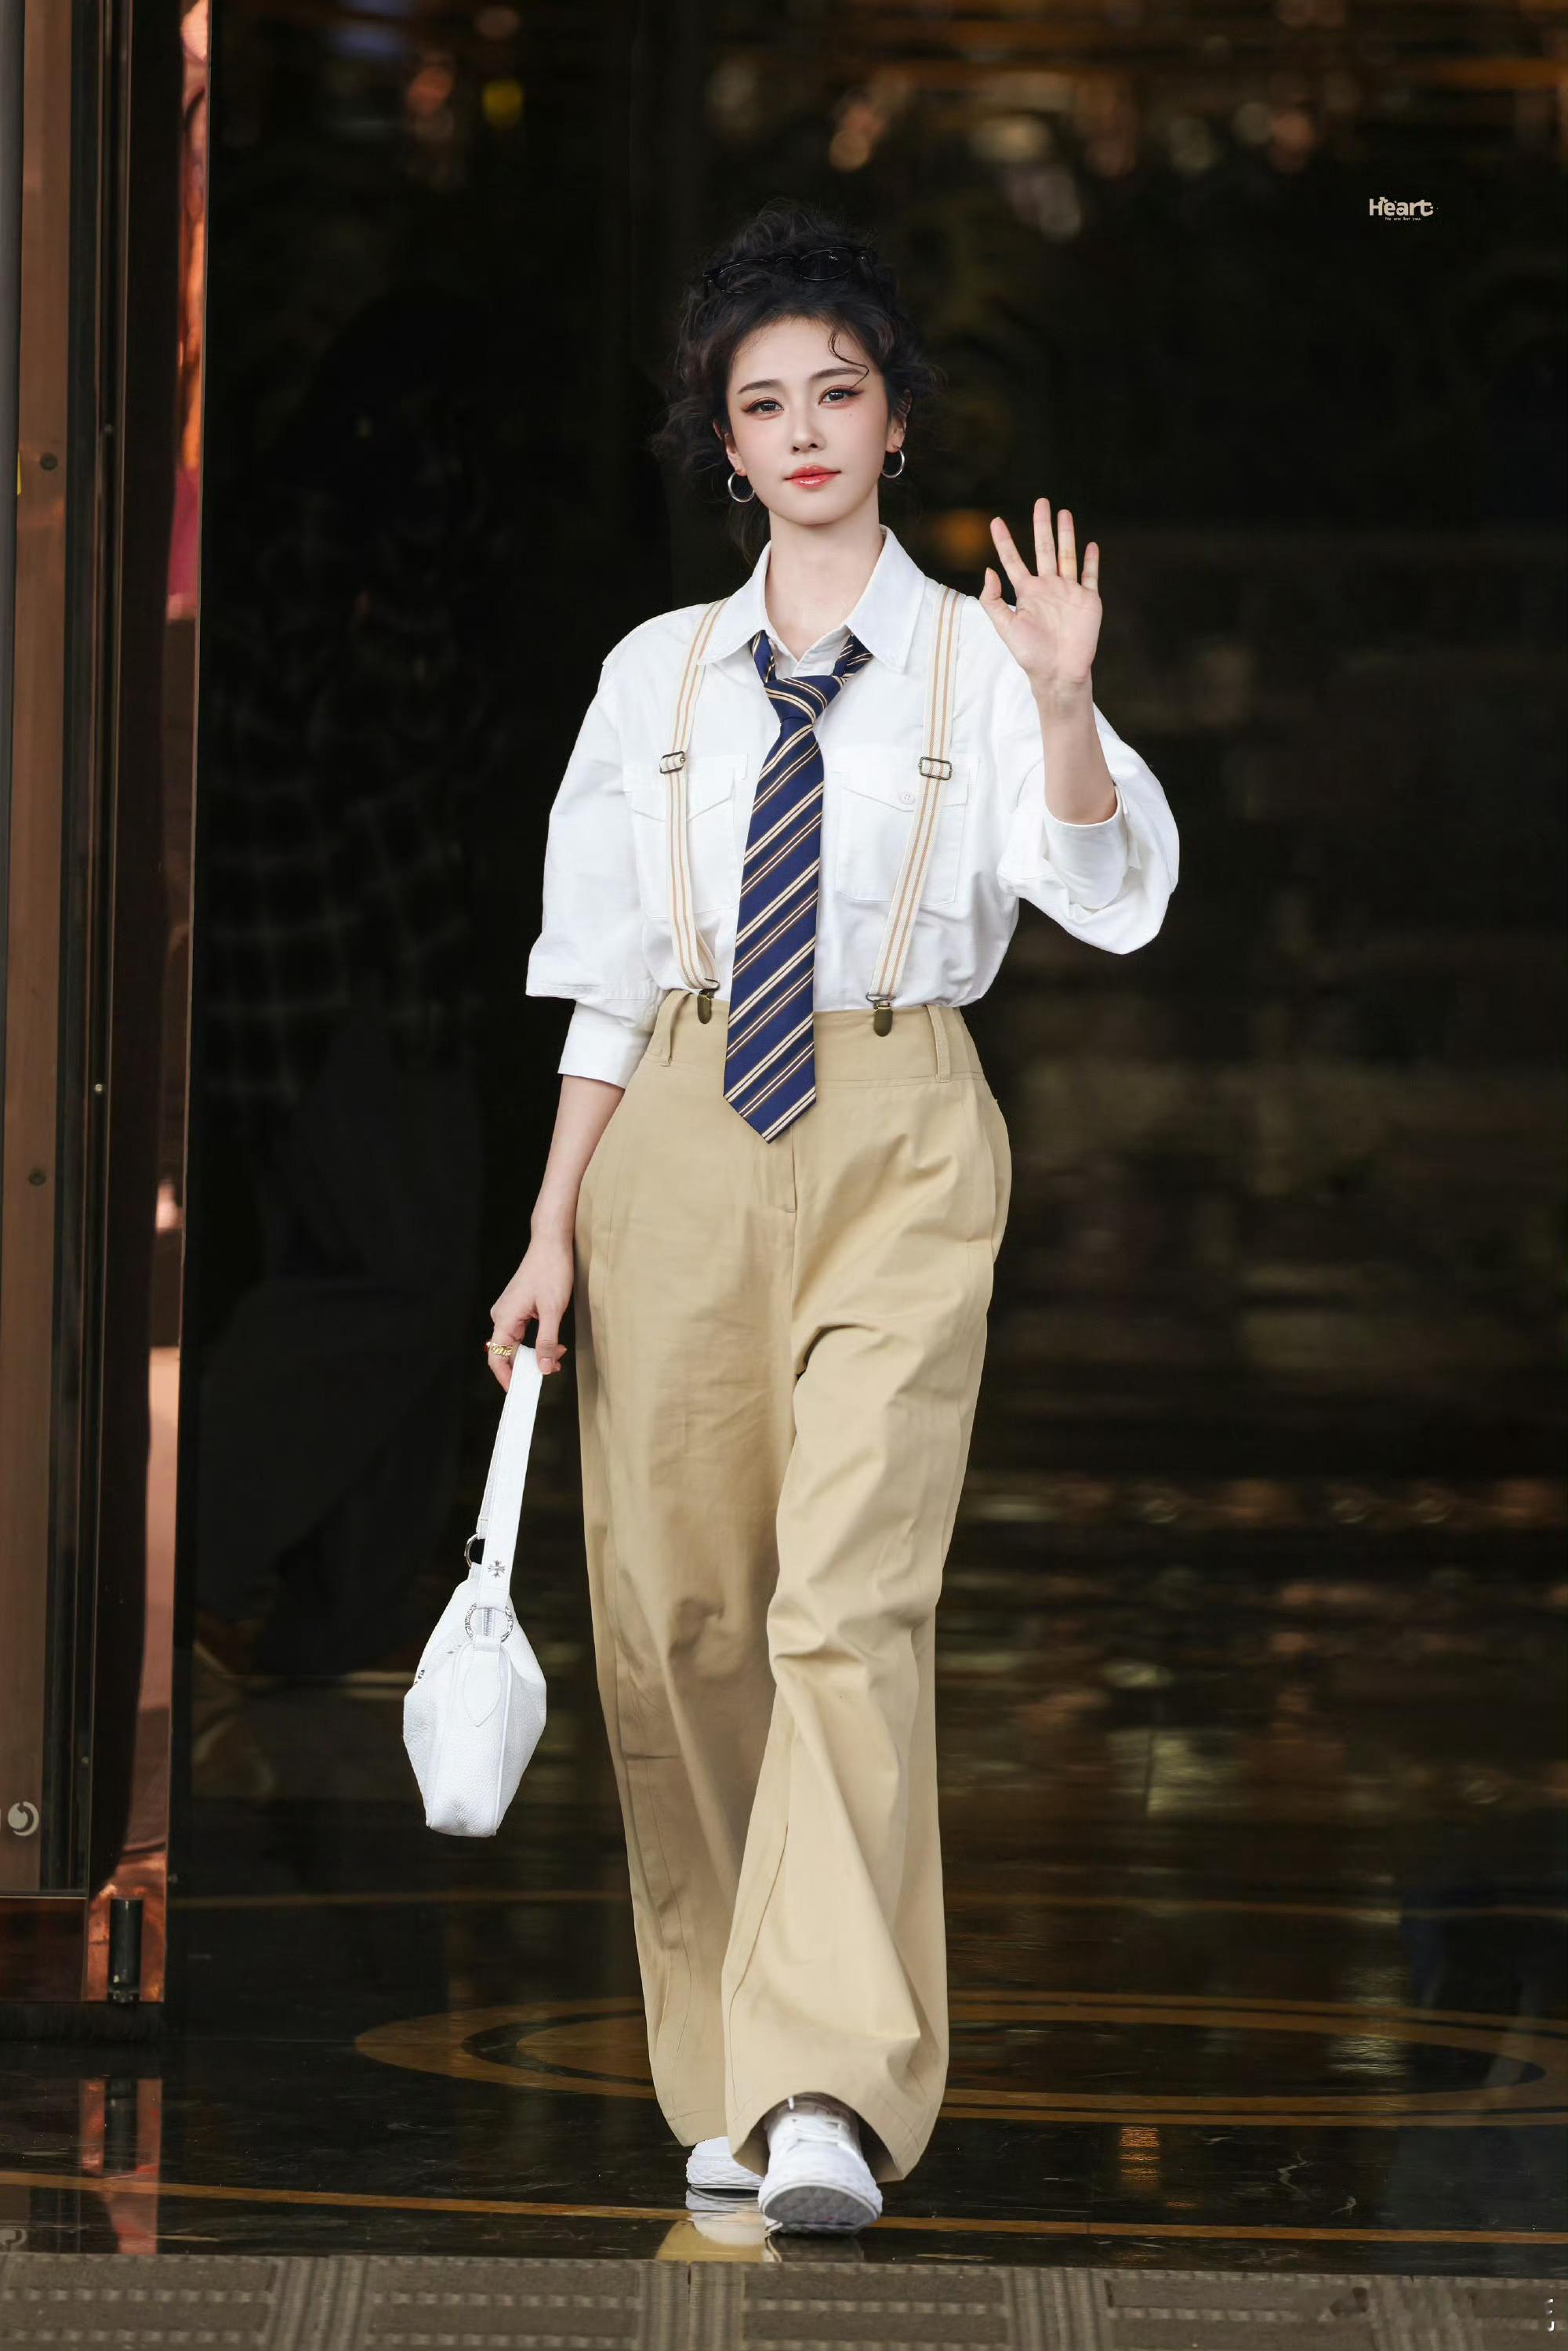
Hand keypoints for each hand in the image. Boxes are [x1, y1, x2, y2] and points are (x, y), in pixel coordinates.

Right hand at [486, 1236, 573, 1388]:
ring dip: (536, 1354)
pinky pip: (523, 1333)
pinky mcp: (518, 1307)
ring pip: (518, 1344)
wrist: (551, 1244)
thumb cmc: (550, 1271)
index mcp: (504, 1318)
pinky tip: (554, 1344)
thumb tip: (545, 1369)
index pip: (497, 1357)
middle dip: (529, 1366)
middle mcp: (502, 1316)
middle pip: (507, 1352)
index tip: (519, 1391)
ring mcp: (509, 1311)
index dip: (506, 1377)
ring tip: (558, 1356)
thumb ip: (548, 1342)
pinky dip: (537, 1342)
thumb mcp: (552, 1311)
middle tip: (552, 1371)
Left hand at [979, 498, 1101, 696]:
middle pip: (1044, 549)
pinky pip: (1090, 576)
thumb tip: (988, 570)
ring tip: (1064, 513)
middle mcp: (1048, 588)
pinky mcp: (1088, 600)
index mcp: (1027, 593)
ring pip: (1067, 555)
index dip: (1004, 541)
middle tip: (1041, 501)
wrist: (1059, 673)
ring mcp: (1069, 592)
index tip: (995, 521)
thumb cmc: (1030, 654)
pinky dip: (1091, 560)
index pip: (1013, 560)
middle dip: (1042, 525)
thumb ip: (993, 600)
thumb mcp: (1005, 627)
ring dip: (1066, 534)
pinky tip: (1090, 545)